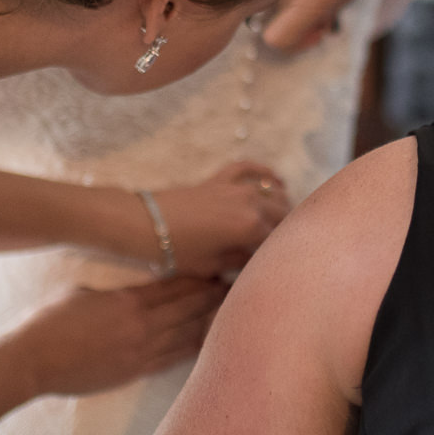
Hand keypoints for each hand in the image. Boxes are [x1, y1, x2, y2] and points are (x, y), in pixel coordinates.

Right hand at [2, 275, 229, 398]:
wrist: (30, 363)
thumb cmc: (48, 322)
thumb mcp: (82, 292)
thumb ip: (115, 293)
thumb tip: (133, 295)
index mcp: (128, 301)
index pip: (176, 286)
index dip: (201, 277)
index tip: (221, 268)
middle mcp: (141, 327)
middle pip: (190, 309)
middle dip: (214, 297)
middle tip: (237, 287)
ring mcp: (140, 353)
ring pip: (188, 335)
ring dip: (210, 322)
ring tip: (232, 312)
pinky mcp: (134, 372)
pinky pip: (173, 358)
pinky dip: (193, 348)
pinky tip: (209, 341)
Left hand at [147, 161, 289, 275]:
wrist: (148, 225)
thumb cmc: (179, 251)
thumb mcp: (213, 266)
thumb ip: (240, 261)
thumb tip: (254, 259)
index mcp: (250, 228)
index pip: (277, 241)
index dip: (277, 254)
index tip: (273, 263)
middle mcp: (250, 204)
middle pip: (282, 215)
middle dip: (285, 230)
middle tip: (280, 245)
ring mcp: (236, 187)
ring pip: (272, 192)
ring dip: (281, 205)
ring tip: (281, 220)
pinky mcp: (221, 178)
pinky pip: (248, 168)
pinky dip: (264, 171)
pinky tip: (275, 179)